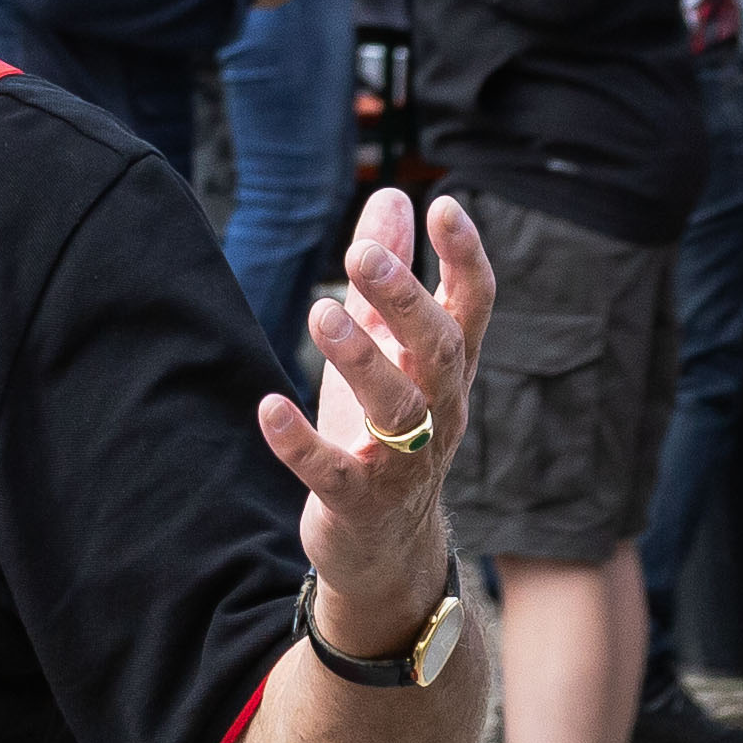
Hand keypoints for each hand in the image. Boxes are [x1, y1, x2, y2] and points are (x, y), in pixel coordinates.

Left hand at [262, 188, 486, 635]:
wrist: (384, 545)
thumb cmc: (385, 431)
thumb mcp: (388, 349)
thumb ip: (388, 277)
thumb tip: (393, 196)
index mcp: (447, 369)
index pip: (474, 307)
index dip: (466, 258)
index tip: (445, 204)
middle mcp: (439, 412)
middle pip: (440, 350)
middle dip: (406, 300)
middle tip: (362, 253)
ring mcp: (404, 463)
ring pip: (398, 409)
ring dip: (361, 360)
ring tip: (321, 311)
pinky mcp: (359, 503)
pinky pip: (334, 472)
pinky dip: (301, 443)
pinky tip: (269, 408)